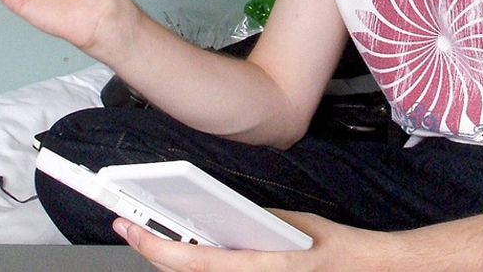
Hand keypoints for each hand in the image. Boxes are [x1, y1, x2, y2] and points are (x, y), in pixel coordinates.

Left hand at [113, 210, 397, 271]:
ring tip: (150, 232)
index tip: (131, 225)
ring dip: (169, 257)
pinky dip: (194, 263)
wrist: (354, 268)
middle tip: (128, 224)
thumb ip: (251, 222)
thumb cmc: (325, 244)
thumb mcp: (287, 222)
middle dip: (151, 249)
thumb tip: (217, 216)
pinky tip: (185, 247)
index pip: (191, 260)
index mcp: (254, 265)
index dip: (155, 245)